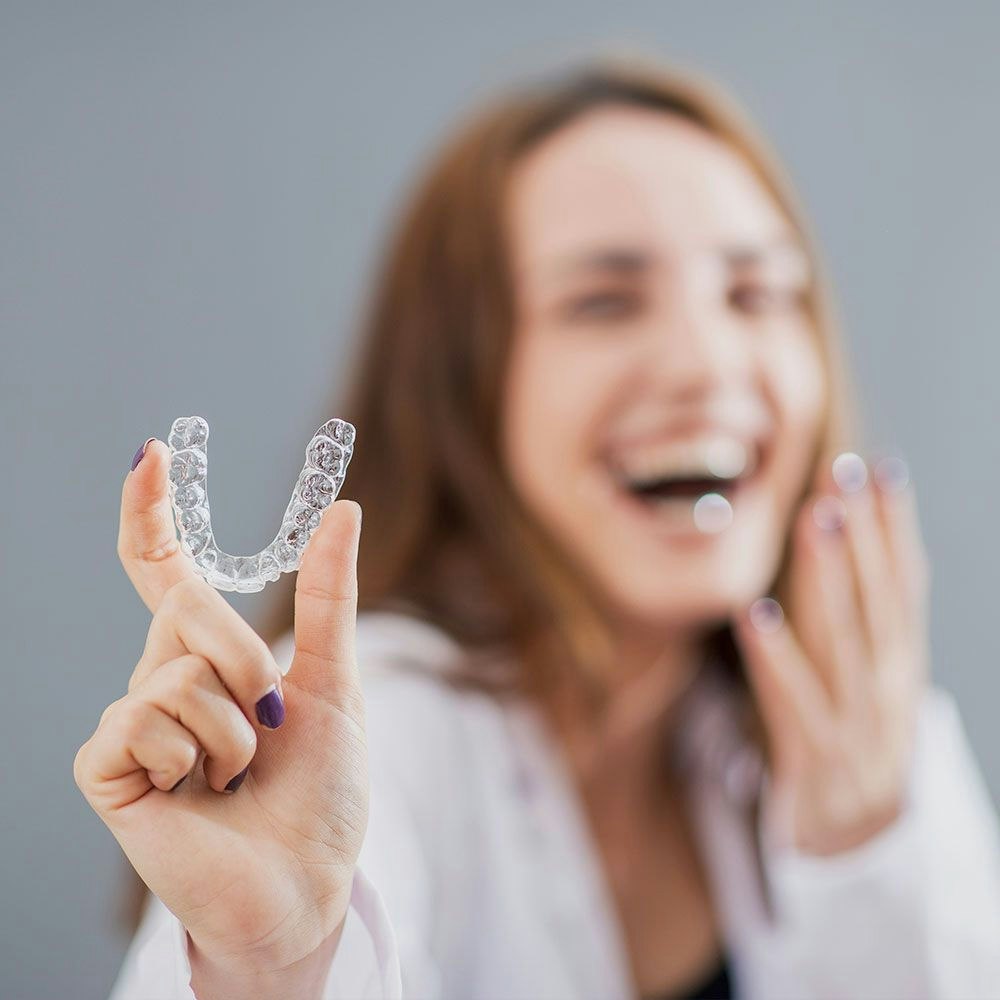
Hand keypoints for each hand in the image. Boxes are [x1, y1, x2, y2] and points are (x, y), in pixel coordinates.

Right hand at [74, 439, 366, 983]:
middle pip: (185, 605)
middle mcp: (163, 677)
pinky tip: (197, 795)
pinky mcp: (108, 767)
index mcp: (211, 655)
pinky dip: (193, 758)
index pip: (165, 570)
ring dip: (233, 728)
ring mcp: (133, 721)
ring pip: (175, 670)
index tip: (150, 453)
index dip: (152, 512)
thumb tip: (343, 509)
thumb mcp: (335, 683)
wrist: (306, 881)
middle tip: (272, 720)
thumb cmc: (321, 791)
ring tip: (238, 775)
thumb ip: (328, 598)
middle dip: (247, 659)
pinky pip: (143, 719)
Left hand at [733, 452, 930, 855]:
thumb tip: (837, 542)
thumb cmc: (849, 743)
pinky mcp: (816, 762)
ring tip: (816, 518)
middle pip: (878, 601)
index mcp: (901, 666)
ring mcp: (857, 727)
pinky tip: (754, 610)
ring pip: (845, 641)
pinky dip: (777, 656)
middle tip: (844, 471)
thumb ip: (853, 620)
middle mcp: (888, 690)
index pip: (905, 586)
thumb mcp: (863, 680)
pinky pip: (793, 703)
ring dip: (832, 577)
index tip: (882, 467)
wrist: (858, 852)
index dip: (896, 526)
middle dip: (864, 533)